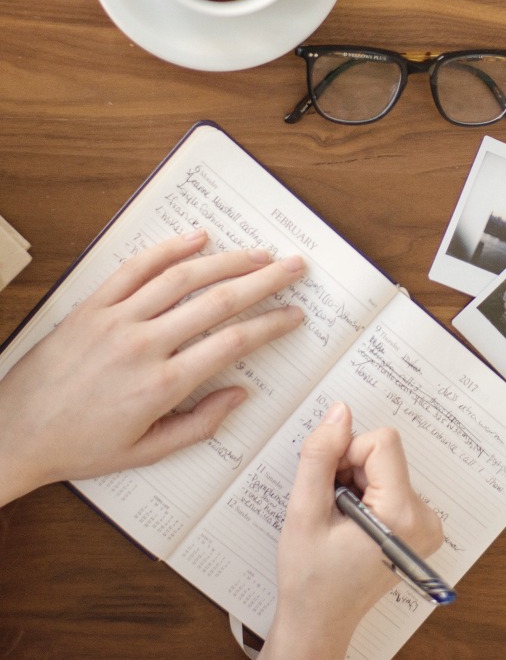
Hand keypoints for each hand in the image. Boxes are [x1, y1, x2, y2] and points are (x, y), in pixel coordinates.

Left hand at [0, 230, 304, 504]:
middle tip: (293, 267)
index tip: (293, 314)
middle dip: (264, 281)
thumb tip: (239, 394)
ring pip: (183, 278)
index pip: (233, 343)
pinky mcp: (93, 305)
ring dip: (227, 261)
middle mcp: (144, 345)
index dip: (271, 324)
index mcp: (161, 385)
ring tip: (258, 253)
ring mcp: (116, 319)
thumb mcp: (147, 452)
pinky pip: (135, 268)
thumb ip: (200, 423)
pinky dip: (168, 249)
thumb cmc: (80, 445)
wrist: (13, 432)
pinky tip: (197, 238)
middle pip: (218, 301)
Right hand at [262, 402, 443, 659]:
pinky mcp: (418, 524)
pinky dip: (365, 491)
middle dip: (349, 469)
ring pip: (384, 465)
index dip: (346, 454)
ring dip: (354, 481)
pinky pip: (389, 481)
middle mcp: (425, 518)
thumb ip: (320, 456)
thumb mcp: (304, 512)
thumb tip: (340, 412)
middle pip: (384, 453)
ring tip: (339, 519)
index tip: (330, 485)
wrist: (320, 621)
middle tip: (331, 507)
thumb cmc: (310, 577)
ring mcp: (425, 523)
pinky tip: (350, 521)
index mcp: (403, 515)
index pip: (382, 442)